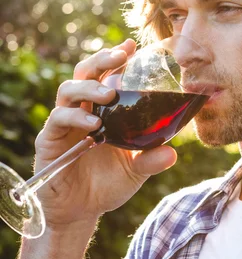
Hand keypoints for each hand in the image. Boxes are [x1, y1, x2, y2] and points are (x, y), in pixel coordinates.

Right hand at [34, 39, 176, 237]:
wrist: (80, 212)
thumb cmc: (107, 185)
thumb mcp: (135, 172)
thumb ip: (151, 159)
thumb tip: (173, 152)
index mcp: (103, 110)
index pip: (107, 76)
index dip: (116, 58)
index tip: (133, 45)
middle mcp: (82, 110)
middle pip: (85, 73)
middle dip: (101, 60)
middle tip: (121, 57)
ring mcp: (64, 123)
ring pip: (69, 89)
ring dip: (89, 86)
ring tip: (110, 93)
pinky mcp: (50, 139)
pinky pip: (59, 118)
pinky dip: (76, 116)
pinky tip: (93, 122)